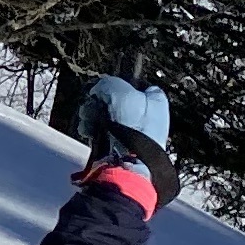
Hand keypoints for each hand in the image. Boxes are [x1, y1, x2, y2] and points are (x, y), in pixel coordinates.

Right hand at [78, 75, 177, 206]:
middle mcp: (148, 116)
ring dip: (92, 115)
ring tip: (89, 121)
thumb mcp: (117, 90)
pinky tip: (89, 132)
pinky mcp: (121, 146)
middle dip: (98, 102)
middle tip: (93, 106)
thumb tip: (98, 89)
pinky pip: (102, 132)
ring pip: (105, 115)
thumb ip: (107, 83)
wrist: (127, 162)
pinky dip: (93, 130)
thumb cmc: (130, 126)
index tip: (105, 88)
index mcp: (156, 100)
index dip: (118, 84)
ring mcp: (134, 132)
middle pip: (115, 100)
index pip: (135, 83)